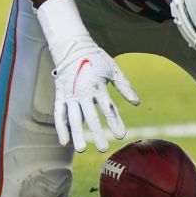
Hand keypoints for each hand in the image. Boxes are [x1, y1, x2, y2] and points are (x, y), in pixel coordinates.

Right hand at [50, 35, 138, 151]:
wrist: (72, 47)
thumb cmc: (96, 59)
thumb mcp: (113, 69)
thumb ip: (124, 86)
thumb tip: (136, 103)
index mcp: (98, 85)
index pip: (107, 107)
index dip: (114, 122)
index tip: (121, 136)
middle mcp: (82, 91)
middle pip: (90, 116)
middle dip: (96, 132)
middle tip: (103, 148)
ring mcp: (70, 94)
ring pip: (73, 117)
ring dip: (77, 134)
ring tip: (82, 149)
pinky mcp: (60, 96)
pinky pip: (59, 114)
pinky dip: (61, 127)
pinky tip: (64, 142)